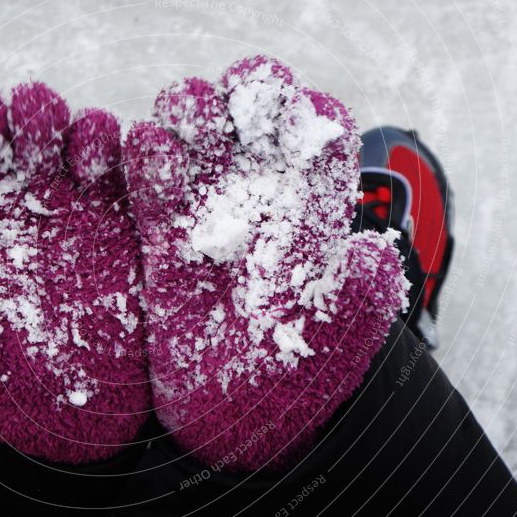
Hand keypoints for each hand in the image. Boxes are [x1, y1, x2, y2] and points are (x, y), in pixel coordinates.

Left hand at [0, 83, 150, 463]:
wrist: (113, 405)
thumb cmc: (39, 398)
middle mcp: (12, 214)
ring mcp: (67, 205)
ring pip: (48, 134)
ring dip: (43, 117)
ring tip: (47, 133)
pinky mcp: (118, 211)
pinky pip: (111, 158)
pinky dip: (105, 141)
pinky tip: (100, 156)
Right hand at [123, 56, 407, 469]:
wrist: (231, 418)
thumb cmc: (292, 383)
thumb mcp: (332, 343)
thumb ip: (353, 297)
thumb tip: (370, 252)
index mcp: (311, 219)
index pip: (316, 145)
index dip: (308, 115)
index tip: (293, 109)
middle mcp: (260, 209)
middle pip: (254, 130)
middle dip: (246, 100)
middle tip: (235, 97)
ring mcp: (209, 223)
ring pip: (199, 147)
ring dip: (191, 117)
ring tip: (184, 112)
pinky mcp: (164, 246)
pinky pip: (154, 193)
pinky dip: (147, 163)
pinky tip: (145, 143)